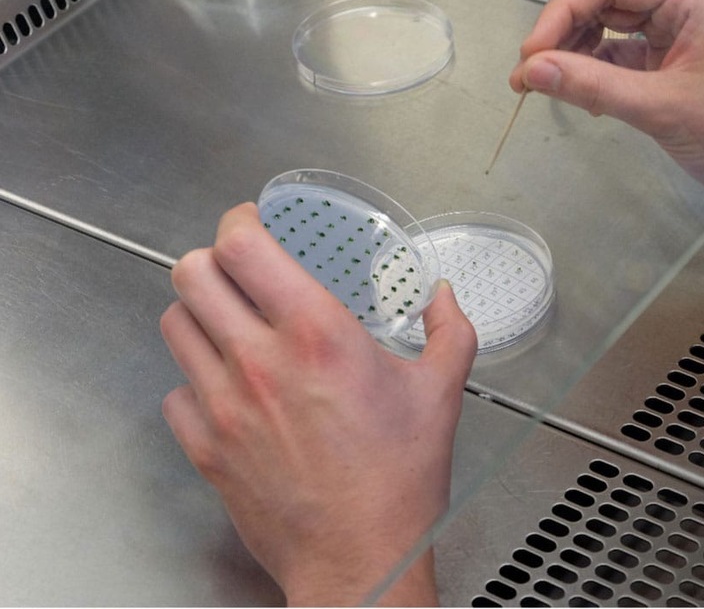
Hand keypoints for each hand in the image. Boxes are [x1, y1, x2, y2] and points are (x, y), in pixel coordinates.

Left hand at [160, 203, 476, 605]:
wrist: (361, 559)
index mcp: (317, 335)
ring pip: (174, 324)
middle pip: (192, 273)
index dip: (240, 223)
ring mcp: (223, 405)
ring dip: (200, 313)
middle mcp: (259, 361)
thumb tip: (444, 296)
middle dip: (213, 261)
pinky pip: (175, 389)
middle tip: (240, 272)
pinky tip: (228, 388)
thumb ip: (450, 332)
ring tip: (230, 324)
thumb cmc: (399, 480)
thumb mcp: (441, 394)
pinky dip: (194, 378)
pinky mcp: (205, 447)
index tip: (254, 224)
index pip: (242, 247)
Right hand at [510, 0, 703, 191]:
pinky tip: (578, 95)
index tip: (531, 55)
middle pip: (605, 2)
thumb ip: (590, 85)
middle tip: (527, 76)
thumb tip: (529, 71)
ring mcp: (679, 30)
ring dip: (574, 55)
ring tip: (542, 86)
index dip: (562, 14)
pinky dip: (596, 73)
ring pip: (609, 28)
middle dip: (562, 36)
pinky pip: (622, 54)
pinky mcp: (673, 58)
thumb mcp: (658, 107)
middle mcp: (684, 2)